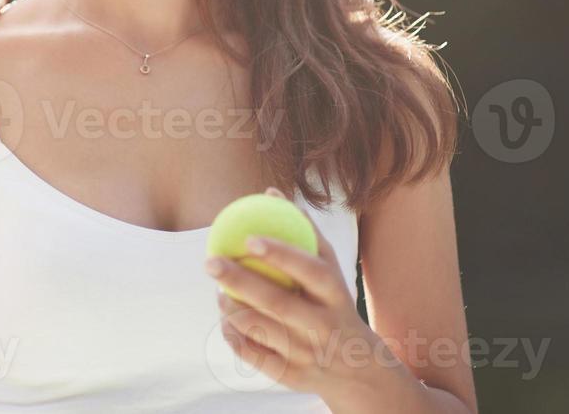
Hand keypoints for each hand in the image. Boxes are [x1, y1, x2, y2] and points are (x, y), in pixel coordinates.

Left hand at [205, 187, 386, 398]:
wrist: (358, 369)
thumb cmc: (335, 304)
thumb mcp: (331, 270)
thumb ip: (304, 232)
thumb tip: (270, 191)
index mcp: (336, 296)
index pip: (310, 270)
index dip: (280, 253)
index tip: (248, 237)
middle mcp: (324, 326)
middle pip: (277, 303)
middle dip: (239, 281)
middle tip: (210, 262)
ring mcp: (308, 354)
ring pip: (260, 330)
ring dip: (231, 309)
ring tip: (218, 293)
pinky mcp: (292, 377)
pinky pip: (253, 356)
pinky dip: (234, 337)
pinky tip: (225, 321)